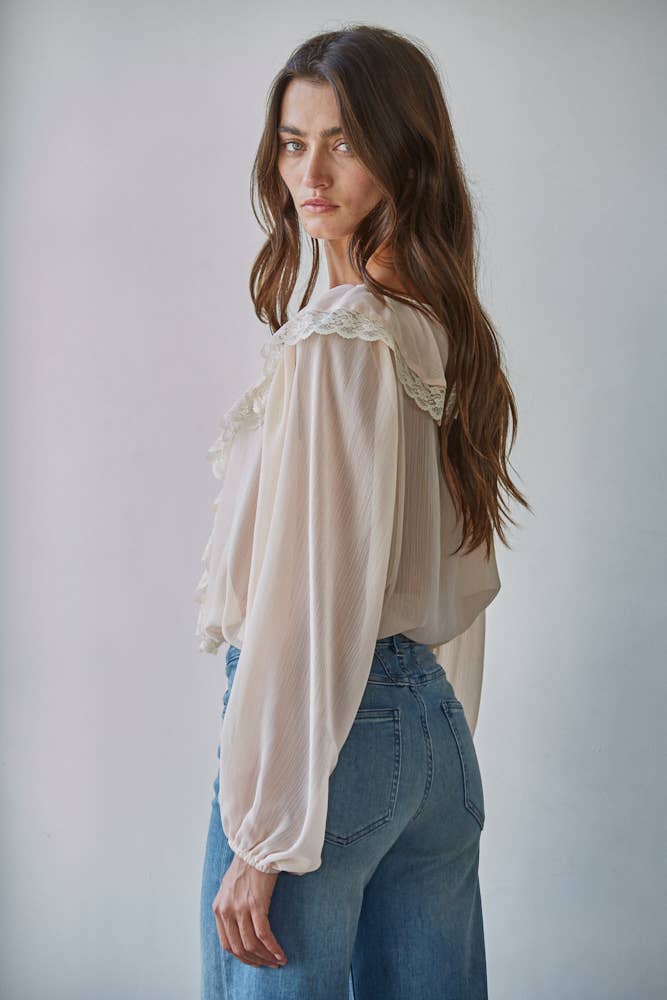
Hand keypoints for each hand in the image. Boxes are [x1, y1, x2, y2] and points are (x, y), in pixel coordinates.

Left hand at [212, 853, 287, 968]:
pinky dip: (272, 947)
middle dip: (255, 961)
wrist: (255, 847)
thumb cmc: (246, 866)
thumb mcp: (229, 888)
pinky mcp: (255, 904)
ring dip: (266, 957)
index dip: (242, 957)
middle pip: (239, 948)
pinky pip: (263, 934)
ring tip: (278, 960)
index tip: (255, 961)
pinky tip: (281, 953)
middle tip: (269, 964)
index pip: (227, 944)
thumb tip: (239, 925)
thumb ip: (230, 907)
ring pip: (251, 944)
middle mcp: (226, 911)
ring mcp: (240, 908)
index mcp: (218, 909)